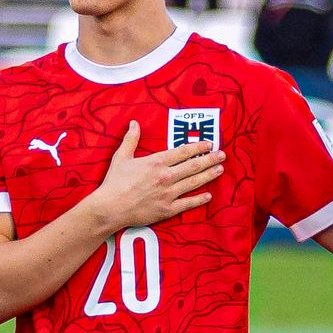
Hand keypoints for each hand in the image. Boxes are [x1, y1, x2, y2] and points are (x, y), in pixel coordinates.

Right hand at [83, 121, 224, 229]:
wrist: (110, 207)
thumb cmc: (114, 182)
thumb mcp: (121, 157)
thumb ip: (131, 139)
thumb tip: (134, 123)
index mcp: (156, 162)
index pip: (183, 152)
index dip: (198, 147)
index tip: (209, 144)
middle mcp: (166, 176)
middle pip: (193, 166)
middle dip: (209, 159)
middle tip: (222, 155)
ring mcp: (168, 193)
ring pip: (194, 182)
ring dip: (209, 175)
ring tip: (220, 169)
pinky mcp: (167, 209)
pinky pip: (187, 203)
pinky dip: (199, 199)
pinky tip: (208, 195)